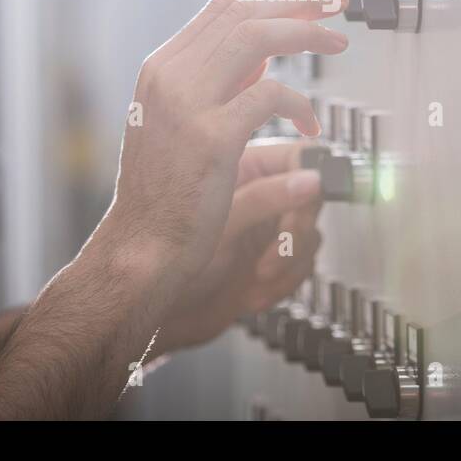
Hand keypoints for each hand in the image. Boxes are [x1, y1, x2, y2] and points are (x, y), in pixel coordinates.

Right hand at [106, 0, 346, 281]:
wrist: (142, 245)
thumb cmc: (165, 192)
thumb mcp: (179, 122)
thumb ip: (216, 84)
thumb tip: (260, 57)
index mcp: (161, 68)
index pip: (222, 8)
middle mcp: (170, 76)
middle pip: (243, 12)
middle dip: (298, 0)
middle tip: (335, 2)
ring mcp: (188, 104)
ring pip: (258, 38)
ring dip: (306, 33)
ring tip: (337, 42)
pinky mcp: (212, 137)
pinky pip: (271, 96)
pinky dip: (300, 104)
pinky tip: (311, 126)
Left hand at [154, 140, 324, 353]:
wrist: (147, 302)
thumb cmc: (160, 254)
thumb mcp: (221, 219)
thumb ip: (269, 196)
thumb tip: (312, 179)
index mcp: (239, 167)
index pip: (296, 158)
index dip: (308, 177)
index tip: (314, 193)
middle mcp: (254, 195)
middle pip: (309, 197)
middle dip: (295, 228)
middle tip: (276, 247)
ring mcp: (262, 229)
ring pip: (311, 233)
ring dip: (289, 260)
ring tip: (259, 274)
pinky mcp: (269, 262)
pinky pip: (303, 266)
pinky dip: (284, 282)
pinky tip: (253, 290)